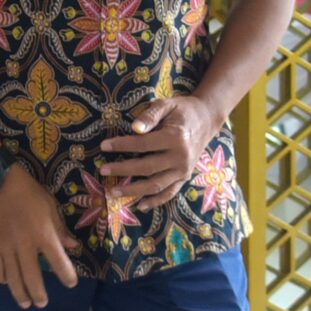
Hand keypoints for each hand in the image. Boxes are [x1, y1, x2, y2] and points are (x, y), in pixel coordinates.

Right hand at [0, 171, 78, 308]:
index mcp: (43, 234)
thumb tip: (72, 247)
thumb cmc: (27, 191)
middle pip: (33, 278)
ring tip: (25, 303)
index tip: (70, 283)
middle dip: (39, 294)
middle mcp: (25, 245)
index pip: (59, 262)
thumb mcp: (50, 206)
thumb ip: (60, 229)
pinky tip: (6, 281)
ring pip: (12, 279)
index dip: (67, 276)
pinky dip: (2, 279)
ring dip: (19, 294)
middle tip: (42, 304)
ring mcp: (5, 247)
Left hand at [98, 94, 226, 209]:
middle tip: (103, 170)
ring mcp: (183, 170)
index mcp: (175, 137)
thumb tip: (134, 128)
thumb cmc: (182, 110)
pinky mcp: (184, 177)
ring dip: (133, 191)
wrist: (207, 120)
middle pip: (147, 168)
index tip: (104, 146)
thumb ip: (150, 115)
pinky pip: (169, 193)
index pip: (143, 144)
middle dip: (123, 170)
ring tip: (113, 192)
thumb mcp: (167, 104)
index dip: (122, 145)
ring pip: (156, 185)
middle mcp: (181, 157)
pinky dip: (155, 201)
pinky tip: (139, 205)